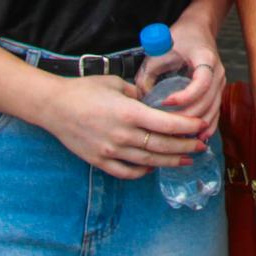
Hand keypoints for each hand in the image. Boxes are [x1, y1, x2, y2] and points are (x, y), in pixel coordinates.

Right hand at [38, 74, 207, 179]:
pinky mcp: (100, 161)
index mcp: (129, 113)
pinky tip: (153, 166)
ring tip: (187, 158)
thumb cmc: (84, 90)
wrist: (53, 107)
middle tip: (202, 145)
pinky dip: (144, 171)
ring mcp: (111, 151)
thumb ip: (138, 95)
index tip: (202, 125)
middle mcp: (123, 135)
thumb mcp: (115, 84)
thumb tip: (153, 103)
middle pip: (162, 145)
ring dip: (171, 160)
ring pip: (149, 161)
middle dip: (186, 146)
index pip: (167, 123)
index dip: (188, 126)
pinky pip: (128, 171)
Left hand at [136, 18, 225, 136]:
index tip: (166, 101)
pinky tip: (197, 138)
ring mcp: (221, 83)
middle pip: (207, 101)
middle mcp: (218, 73)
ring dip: (196, 125)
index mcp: (206, 59)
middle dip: (186, 117)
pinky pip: (215, 112)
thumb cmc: (179, 38)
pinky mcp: (218, 91)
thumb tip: (141, 99)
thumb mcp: (159, 50)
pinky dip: (207, 125)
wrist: (198, 29)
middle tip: (166, 126)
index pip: (201, 83)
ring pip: (212, 110)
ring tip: (179, 137)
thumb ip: (148, 73)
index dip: (185, 96)